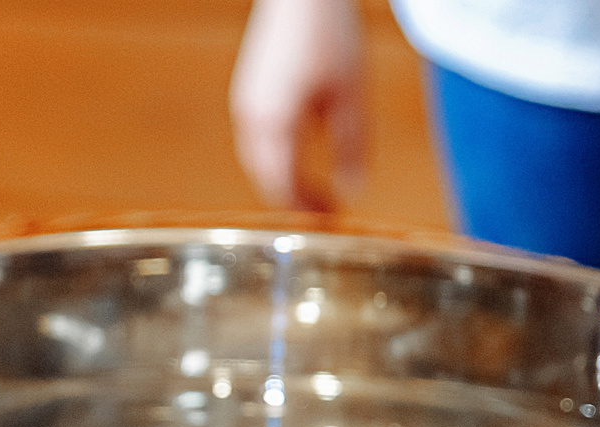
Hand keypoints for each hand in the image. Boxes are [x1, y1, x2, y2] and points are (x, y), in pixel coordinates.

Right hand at [231, 0, 369, 210]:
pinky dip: (276, 156)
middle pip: (267, 178)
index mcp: (275, 126)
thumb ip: (352, 148)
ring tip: (312, 187)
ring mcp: (246, 104)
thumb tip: (354, 191)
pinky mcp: (248, 91)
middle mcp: (251, 120)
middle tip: (324, 209)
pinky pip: (256, 138)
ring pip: (259, 160)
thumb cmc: (328, 35)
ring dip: (283, 177)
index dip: (307, 209)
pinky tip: (299, 150)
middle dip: (294, 198)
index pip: (285, 187)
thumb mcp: (351, 97)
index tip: (331, 218)